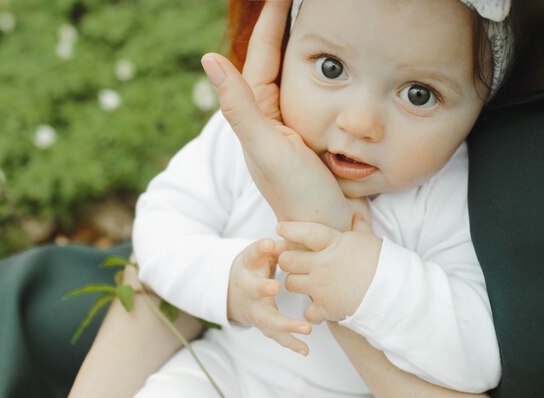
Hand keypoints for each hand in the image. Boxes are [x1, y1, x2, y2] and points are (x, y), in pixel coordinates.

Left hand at [201, 1, 365, 230]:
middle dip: (286, 24)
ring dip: (304, 42)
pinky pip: (317, 91)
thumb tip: (208, 59)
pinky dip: (323, 70)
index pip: (262, 55)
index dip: (272, 19)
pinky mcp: (316, 134)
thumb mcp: (267, 149)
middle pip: (277, 58)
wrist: (330, 231)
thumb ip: (240, 107)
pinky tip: (335, 58)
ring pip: (296, 73)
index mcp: (257, 115)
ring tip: (316, 15)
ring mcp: (295, 125)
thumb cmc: (298, 194)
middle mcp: (272, 117)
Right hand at [228, 238, 311, 355]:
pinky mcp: (264, 325)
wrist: (234, 291)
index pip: (251, 257)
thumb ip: (270, 247)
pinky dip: (291, 343)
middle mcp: (249, 292)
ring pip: (268, 321)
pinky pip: (277, 336)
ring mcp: (255, 312)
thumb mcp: (258, 253)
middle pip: (254, 293)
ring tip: (306, 329)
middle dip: (263, 290)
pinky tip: (305, 349)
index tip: (269, 244)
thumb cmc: (254, 267)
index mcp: (248, 270)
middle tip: (276, 288)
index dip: (259, 250)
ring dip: (286, 327)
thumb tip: (284, 237)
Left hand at [277, 215, 381, 322]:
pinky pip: (306, 312)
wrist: (396, 292)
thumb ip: (358, 226)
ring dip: (296, 283)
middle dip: (287, 260)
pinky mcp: (326, 308)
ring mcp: (322, 287)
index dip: (289, 229)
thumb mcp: (370, 239)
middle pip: (288, 260)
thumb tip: (356, 212)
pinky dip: (312, 311)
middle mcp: (323, 264)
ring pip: (290, 283)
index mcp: (333, 244)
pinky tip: (319, 306)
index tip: (280, 228)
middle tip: (293, 261)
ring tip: (305, 282)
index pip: (304, 232)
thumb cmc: (384, 262)